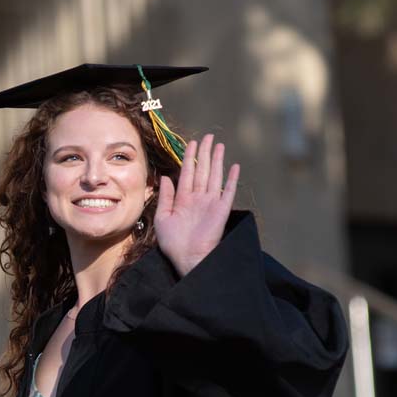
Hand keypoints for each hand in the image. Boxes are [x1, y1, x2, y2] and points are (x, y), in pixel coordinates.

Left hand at [154, 133, 239, 276]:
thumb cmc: (172, 243)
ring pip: (214, 176)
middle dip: (205, 153)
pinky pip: (227, 192)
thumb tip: (165, 176)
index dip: (190, 157)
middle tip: (208, 137)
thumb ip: (165, 196)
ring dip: (217, 161)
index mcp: (183, 199)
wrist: (187, 259)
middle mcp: (198, 198)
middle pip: (202, 170)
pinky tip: (234, 167)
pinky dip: (231, 179)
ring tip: (219, 145)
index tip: (193, 143)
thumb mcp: (162, 217)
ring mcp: (210, 203)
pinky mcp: (221, 211)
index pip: (187, 173)